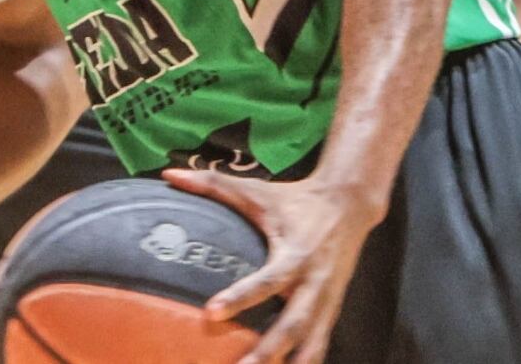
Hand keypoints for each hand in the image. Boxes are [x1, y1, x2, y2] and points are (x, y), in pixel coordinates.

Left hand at [162, 168, 382, 363]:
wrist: (350, 204)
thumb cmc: (296, 199)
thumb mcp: (258, 191)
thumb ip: (213, 184)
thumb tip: (170, 175)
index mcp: (296, 253)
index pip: (268, 281)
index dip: (241, 297)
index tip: (211, 314)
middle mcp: (314, 282)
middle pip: (292, 325)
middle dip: (268, 351)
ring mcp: (326, 300)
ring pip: (310, 342)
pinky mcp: (331, 310)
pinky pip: (319, 344)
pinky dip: (306, 361)